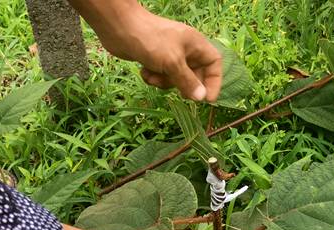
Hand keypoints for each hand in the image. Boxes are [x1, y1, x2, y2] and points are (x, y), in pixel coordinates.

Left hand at [68, 0, 222, 101]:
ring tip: (154, 76)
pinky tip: (144, 71)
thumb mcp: (173, 63)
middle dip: (184, 85)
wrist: (119, 28)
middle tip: (179, 93)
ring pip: (176, 79)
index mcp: (195, 45)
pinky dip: (153, 78)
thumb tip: (201, 98)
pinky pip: (160, 77)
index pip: (214, 63)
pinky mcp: (154, 61)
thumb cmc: (151, 40)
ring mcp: (169, 55)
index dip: (214, 81)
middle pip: (195, 75)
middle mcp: (185, 50)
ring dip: (164, 82)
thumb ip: (188, 82)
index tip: (207, 99)